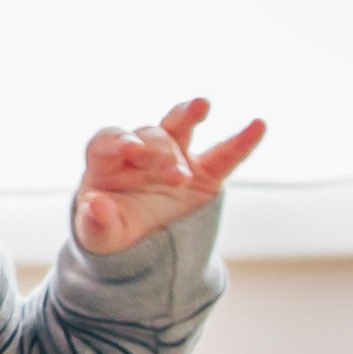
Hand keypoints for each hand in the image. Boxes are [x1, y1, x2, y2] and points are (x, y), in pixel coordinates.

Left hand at [72, 97, 267, 253]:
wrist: (145, 249)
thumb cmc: (113, 233)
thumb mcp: (101, 237)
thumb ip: (95, 223)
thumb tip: (94, 204)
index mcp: (108, 161)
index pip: (109, 140)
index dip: (119, 140)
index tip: (131, 149)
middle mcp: (142, 151)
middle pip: (150, 137)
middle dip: (162, 153)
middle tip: (176, 177)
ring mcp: (175, 157)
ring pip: (179, 129)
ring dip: (188, 115)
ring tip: (201, 105)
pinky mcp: (205, 173)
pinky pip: (224, 155)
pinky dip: (241, 142)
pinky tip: (258, 126)